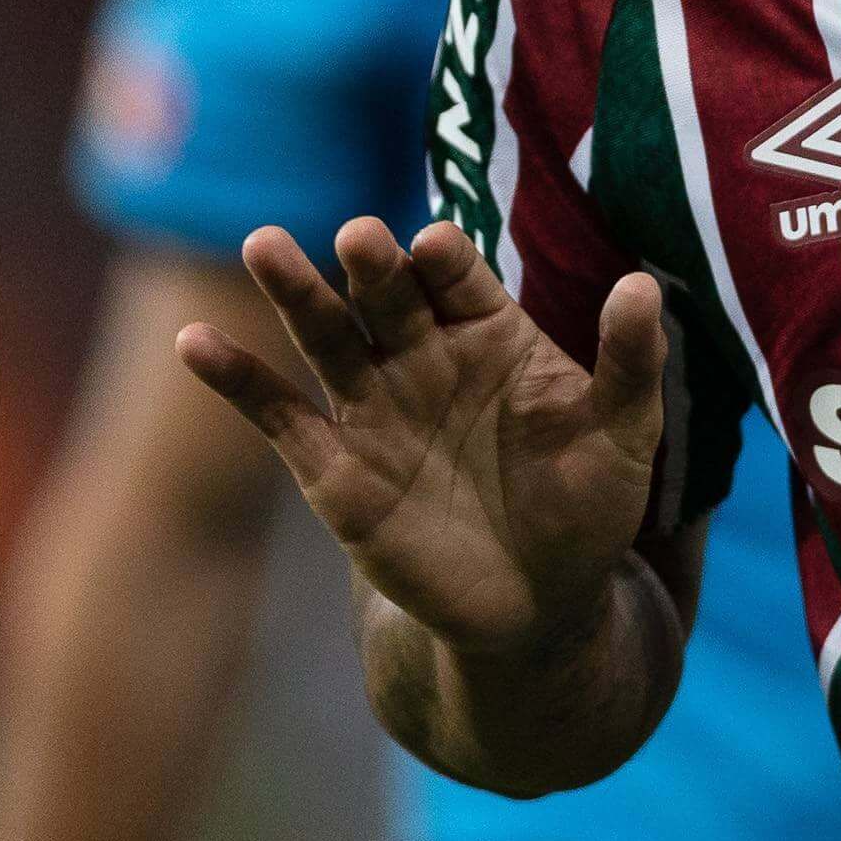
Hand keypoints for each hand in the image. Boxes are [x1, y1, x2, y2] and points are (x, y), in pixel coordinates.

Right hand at [179, 219, 666, 661]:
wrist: (540, 603)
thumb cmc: (587, 505)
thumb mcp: (624, 433)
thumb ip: (629, 361)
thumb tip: (644, 287)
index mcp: (490, 330)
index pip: (458, 277)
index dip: (446, 259)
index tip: (436, 247)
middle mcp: (423, 354)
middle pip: (386, 293)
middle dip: (371, 264)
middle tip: (360, 236)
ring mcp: (374, 406)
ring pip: (327, 335)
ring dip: (295, 291)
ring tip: (264, 243)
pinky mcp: (334, 468)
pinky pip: (279, 414)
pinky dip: (237, 379)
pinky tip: (195, 343)